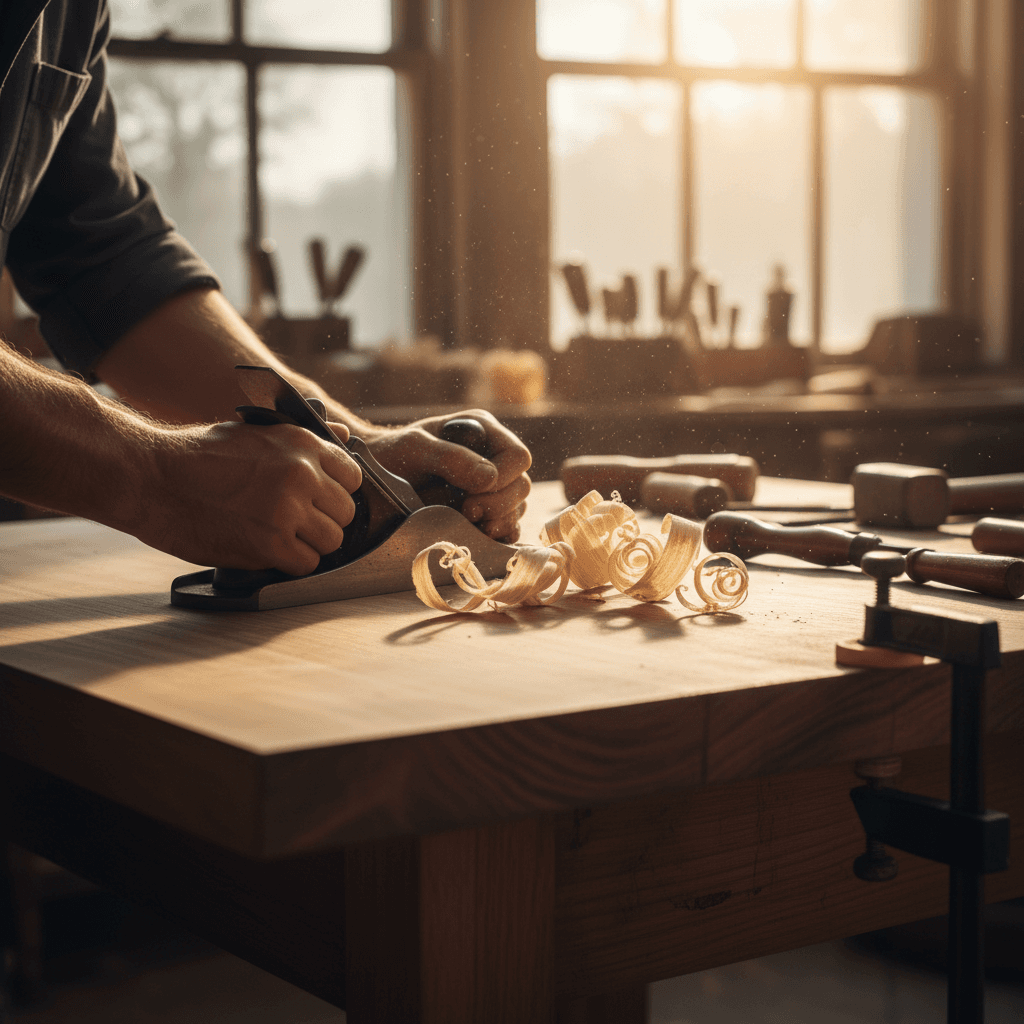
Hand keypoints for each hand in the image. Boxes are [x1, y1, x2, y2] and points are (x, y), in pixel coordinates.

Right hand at [139, 420, 361, 574]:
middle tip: (294, 522)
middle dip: (323, 520)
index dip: (335, 491)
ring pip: (331, 541)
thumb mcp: (256, 432)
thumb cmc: (197, 455)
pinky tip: (268, 551)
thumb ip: (303, 441)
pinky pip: (306, 565)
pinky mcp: (269, 544)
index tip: (317, 499)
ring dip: (309, 544)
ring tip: (280, 537)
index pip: (353, 477)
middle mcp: (302, 475)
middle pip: (345, 513)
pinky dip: (290, 564)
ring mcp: (287, 510)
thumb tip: (342, 436)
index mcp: (302, 444)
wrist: (150, 477)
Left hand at [360, 409, 531, 541]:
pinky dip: (499, 536)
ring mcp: (491, 490)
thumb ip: (451, 458)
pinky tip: (481, 536)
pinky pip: (507, 528)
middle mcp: (494, 459)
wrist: (374, 480)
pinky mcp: (484, 515)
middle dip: (499, 503)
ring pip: (517, 509)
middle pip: (521, 486)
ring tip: (470, 523)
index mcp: (483, 433)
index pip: (517, 456)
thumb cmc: (393, 455)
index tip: (473, 492)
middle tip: (468, 511)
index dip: (504, 477)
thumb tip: (490, 478)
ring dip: (499, 521)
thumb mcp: (415, 448)